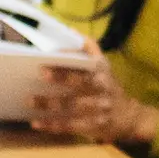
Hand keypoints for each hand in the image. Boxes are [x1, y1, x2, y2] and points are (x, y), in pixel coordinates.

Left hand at [28, 40, 158, 143]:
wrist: (129, 116)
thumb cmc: (107, 87)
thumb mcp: (104, 66)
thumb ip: (90, 48)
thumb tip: (71, 31)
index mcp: (102, 70)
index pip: (87, 59)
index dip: (70, 55)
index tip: (52, 52)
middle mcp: (103, 87)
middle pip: (81, 82)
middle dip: (62, 77)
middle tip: (41, 73)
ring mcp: (100, 108)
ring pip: (72, 106)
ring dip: (50, 104)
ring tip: (30, 100)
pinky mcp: (94, 126)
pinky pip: (70, 126)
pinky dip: (52, 125)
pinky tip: (36, 122)